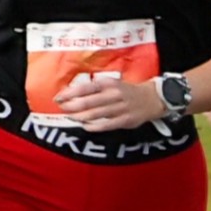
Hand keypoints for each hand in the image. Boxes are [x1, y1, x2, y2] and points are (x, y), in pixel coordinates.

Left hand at [54, 72, 171, 130]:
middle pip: (87, 102)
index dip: (69, 93)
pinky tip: (86, 126)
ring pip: (95, 114)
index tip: (58, 98)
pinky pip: (106, 125)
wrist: (153, 98)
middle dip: (71, 107)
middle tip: (63, 109)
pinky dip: (93, 127)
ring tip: (72, 118)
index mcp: (110, 84)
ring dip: (80, 117)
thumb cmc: (127, 91)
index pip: (85, 88)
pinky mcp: (125, 120)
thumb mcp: (113, 84)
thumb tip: (72, 95)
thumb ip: (95, 89)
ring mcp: (121, 108)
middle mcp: (114, 95)